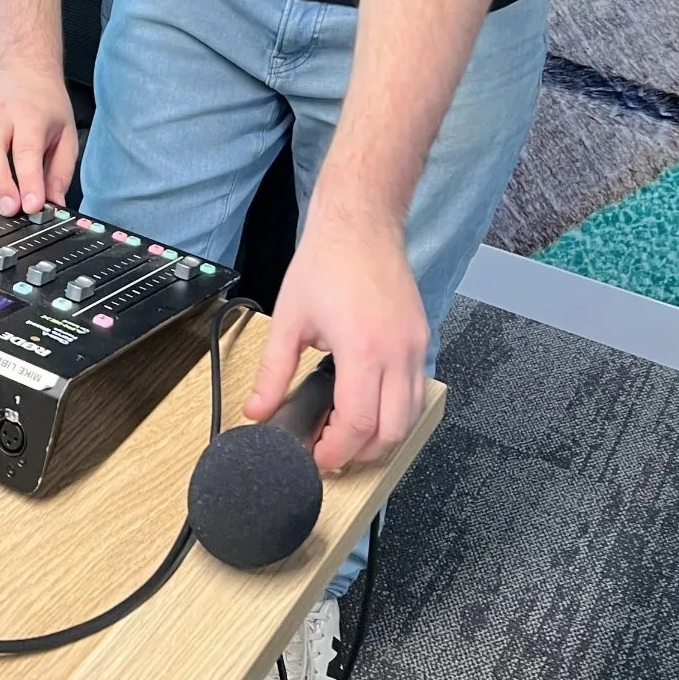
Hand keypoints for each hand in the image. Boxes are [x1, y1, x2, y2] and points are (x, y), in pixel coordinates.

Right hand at [0, 67, 77, 216]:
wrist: (26, 70)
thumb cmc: (46, 105)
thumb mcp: (67, 134)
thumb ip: (61, 171)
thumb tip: (55, 204)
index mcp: (31, 116)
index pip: (27, 150)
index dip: (29, 180)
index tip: (31, 205)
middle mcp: (1, 114)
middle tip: (7, 208)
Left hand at [242, 208, 428, 474]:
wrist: (359, 223)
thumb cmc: (325, 262)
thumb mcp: (289, 319)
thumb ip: (272, 372)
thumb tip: (257, 410)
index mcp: (363, 350)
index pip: (358, 425)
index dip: (336, 450)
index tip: (315, 457)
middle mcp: (398, 353)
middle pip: (393, 432)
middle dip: (362, 452)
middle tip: (331, 449)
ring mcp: (416, 346)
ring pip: (412, 416)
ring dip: (382, 434)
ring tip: (346, 430)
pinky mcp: (422, 337)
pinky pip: (417, 389)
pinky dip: (396, 409)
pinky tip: (367, 401)